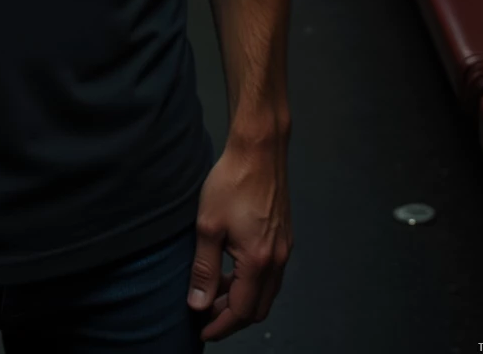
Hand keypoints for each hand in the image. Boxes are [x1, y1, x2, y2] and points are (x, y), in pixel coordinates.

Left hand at [186, 140, 291, 341]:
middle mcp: (277, 259)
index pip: (241, 311)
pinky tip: (232, 268)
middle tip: (206, 313)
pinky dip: (252, 282)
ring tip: (215, 290)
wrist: (258, 150)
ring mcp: (284, 248)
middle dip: (232, 316)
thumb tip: (198, 303)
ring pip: (266, 292)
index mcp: (259, 261)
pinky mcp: (284, 236)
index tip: (202, 331)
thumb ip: (204, 269)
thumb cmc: (232, 182)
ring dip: (242, 298)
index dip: (220, 326)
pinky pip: (271, 274)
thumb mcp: (208, 226)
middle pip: (258, 308)